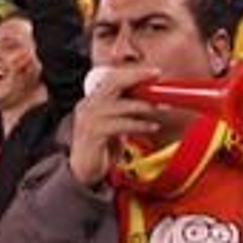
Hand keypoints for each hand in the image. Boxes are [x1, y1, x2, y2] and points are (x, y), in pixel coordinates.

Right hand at [67, 65, 161, 187]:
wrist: (83, 170)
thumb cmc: (102, 146)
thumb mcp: (115, 123)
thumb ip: (126, 110)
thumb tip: (152, 100)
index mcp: (92, 99)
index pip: (112, 78)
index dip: (133, 73)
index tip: (155, 72)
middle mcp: (88, 105)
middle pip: (112, 83)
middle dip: (136, 77)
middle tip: (157, 77)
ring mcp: (89, 119)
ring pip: (120, 105)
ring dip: (143, 106)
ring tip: (159, 109)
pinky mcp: (93, 134)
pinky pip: (121, 125)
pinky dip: (139, 124)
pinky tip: (152, 126)